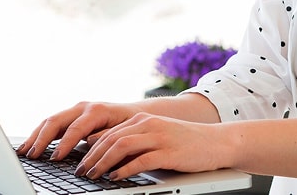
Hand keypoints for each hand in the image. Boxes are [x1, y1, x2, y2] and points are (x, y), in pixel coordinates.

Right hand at [16, 101, 139, 159]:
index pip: (75, 128)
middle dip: (42, 139)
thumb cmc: (130, 125)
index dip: (64, 144)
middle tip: (32, 156)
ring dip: (36, 136)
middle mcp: (83, 107)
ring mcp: (76, 110)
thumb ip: (105, 136)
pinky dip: (40, 134)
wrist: (136, 114)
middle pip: (56, 121)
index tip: (55, 158)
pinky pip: (52, 123)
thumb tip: (88, 143)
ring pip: (50, 121)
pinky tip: (31, 146)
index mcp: (96, 110)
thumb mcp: (122, 131)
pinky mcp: (72, 115)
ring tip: (24, 152)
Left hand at [74, 112, 231, 180]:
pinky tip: (116, 177)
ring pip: (122, 146)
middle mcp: (150, 124)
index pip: (109, 132)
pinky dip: (125, 169)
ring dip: (103, 162)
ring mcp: (160, 137)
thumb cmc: (186, 143)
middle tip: (81, 172)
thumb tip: (106, 153)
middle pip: (111, 138)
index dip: (90, 148)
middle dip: (92, 157)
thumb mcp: (157, 137)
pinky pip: (141, 160)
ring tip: (93, 175)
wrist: (218, 142)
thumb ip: (135, 141)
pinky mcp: (169, 152)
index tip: (78, 162)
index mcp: (144, 119)